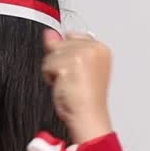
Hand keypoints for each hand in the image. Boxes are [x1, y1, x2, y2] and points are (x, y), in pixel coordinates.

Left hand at [42, 29, 113, 143]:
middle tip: (71, 79)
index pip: (72, 36)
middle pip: (61, 43)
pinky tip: (62, 86)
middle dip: (60, 61)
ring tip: (67, 83)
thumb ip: (63, 47)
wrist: (88, 117)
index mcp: (101, 49)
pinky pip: (48, 64)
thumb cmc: (85, 99)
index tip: (73, 70)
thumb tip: (49, 33)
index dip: (67, 54)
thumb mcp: (75, 67)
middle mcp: (93, 49)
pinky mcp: (70, 64)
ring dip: (53, 70)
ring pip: (52, 53)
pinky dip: (50, 77)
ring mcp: (83, 55)